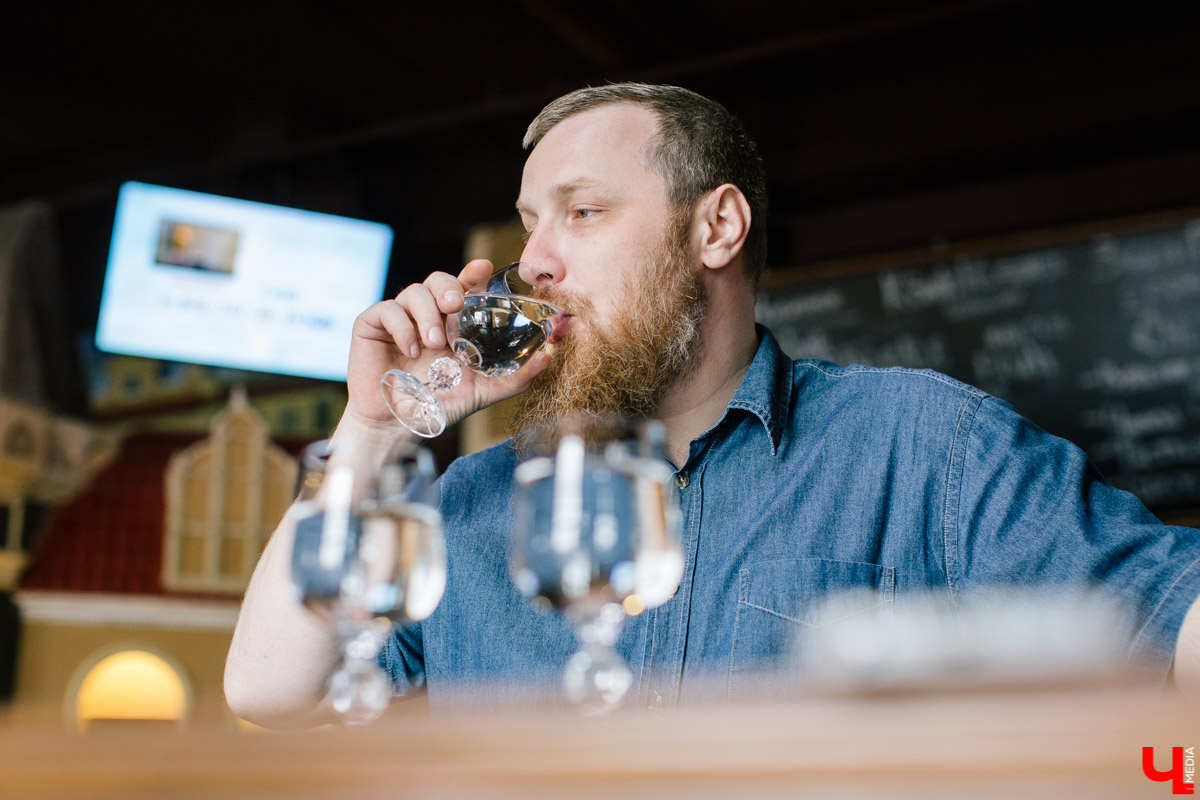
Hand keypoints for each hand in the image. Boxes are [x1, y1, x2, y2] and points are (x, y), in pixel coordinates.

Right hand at [343, 259, 550, 430]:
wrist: (399, 426)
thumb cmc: (439, 404)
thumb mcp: (483, 391)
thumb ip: (515, 376)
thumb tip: (549, 357)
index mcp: (453, 323)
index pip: (464, 288)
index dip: (472, 273)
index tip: (482, 268)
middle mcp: (428, 315)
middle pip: (439, 280)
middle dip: (449, 288)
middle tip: (455, 307)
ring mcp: (400, 318)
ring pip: (413, 291)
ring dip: (426, 314)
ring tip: (433, 344)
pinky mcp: (371, 325)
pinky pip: (386, 309)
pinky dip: (401, 327)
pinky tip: (410, 350)